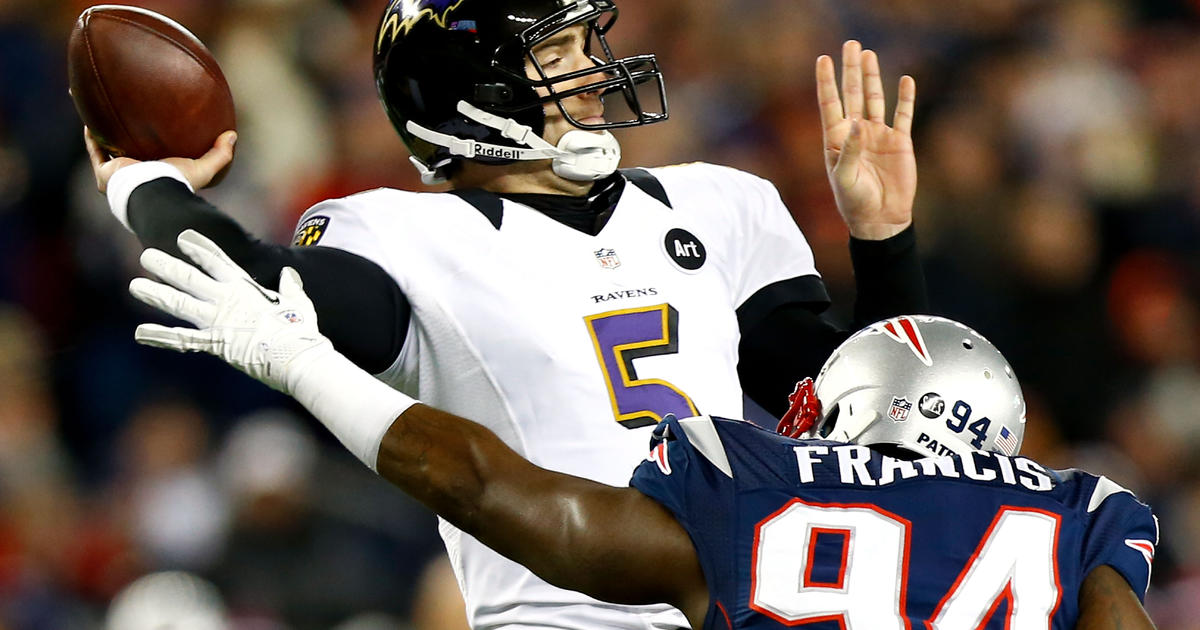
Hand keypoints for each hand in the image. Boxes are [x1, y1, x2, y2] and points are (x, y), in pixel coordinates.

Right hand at [85, 127, 236, 193]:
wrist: (156, 192)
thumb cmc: (179, 183)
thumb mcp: (204, 168)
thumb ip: (220, 154)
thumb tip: (233, 134)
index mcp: (157, 176)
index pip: (153, 158)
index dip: (150, 144)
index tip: (152, 127)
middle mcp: (136, 178)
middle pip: (127, 151)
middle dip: (122, 136)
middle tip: (122, 115)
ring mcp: (118, 177)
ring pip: (107, 148)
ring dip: (102, 131)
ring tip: (101, 111)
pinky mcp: (105, 174)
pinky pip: (95, 149)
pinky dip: (91, 134)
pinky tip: (91, 116)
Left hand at [129, 229, 332, 393]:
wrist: (298, 357)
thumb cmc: (302, 332)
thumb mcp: (299, 303)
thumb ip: (290, 287)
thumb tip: (290, 273)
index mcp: (245, 288)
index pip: (217, 260)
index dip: (199, 247)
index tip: (183, 237)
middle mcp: (227, 299)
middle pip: (189, 278)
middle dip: (166, 266)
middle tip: (146, 255)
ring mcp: (219, 321)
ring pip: (179, 303)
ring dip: (156, 294)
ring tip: (135, 285)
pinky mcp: (216, 343)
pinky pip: (182, 340)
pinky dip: (161, 337)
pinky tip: (140, 333)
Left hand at [817, 41, 916, 239]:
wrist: (881, 218)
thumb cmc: (854, 201)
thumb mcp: (845, 178)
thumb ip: (849, 150)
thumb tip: (855, 124)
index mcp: (836, 139)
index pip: (830, 103)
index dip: (826, 81)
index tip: (822, 59)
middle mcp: (856, 132)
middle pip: (853, 94)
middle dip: (851, 70)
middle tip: (850, 44)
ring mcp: (878, 135)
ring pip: (875, 99)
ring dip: (872, 77)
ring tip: (868, 54)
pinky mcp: (899, 142)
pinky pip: (903, 114)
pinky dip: (905, 97)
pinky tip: (905, 80)